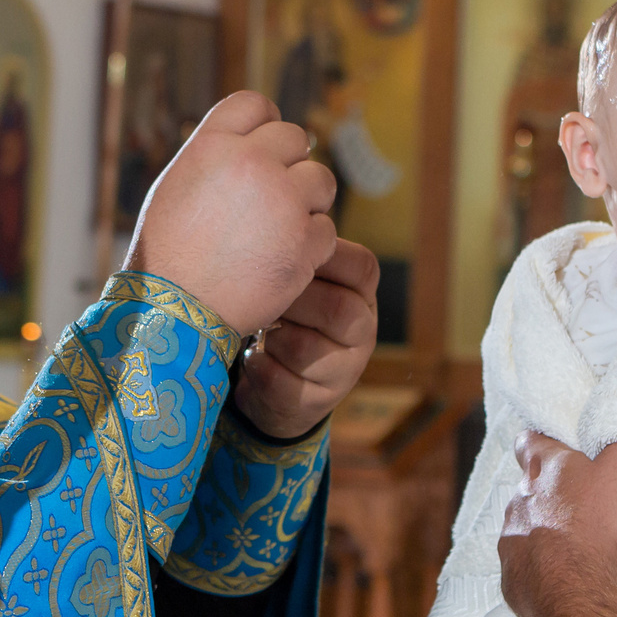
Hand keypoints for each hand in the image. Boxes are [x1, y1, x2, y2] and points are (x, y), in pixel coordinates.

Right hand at [125, 92, 336, 337]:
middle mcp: (251, 163)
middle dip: (289, 164)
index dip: (263, 123)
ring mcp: (283, 201)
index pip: (255, 104)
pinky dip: (311, 244)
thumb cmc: (168, 252)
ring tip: (281, 227)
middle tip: (274, 196)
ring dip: (308, 201)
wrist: (174, 310)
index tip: (264, 147)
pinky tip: (284, 257)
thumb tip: (249, 140)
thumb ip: (215, 155)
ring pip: (321, 180)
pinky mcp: (304, 241)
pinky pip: (326, 227)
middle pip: (295, 138)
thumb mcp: (176, 185)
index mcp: (214, 145)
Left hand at [234, 239, 377, 438]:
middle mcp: (363, 331)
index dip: (322, 259)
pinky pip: (280, 381)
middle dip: (291, 302)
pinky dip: (257, 366)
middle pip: (337, 309)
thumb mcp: (299, 281)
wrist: (280, 382)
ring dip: (272, 337)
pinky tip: (253, 357)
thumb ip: (297, 256)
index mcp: (361, 293)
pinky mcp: (316, 403)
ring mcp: (345, 371)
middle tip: (263, 297)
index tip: (286, 259)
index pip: (362, 267)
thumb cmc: (285, 313)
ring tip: (260, 329)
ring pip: (305, 349)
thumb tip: (274, 214)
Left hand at [498, 433, 616, 616]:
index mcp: (543, 468)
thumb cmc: (599, 522)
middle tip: (581, 504)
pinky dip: (541, 568)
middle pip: (529, 488)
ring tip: (575, 545)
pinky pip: (524, 567)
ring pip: (524, 528)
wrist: (576, 589)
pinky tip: (562, 575)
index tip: (556, 447)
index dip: (541, 441)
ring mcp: (511, 540)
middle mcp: (518, 500)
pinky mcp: (512, 577)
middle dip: (550, 494)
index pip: (529, 440)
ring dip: (544, 532)